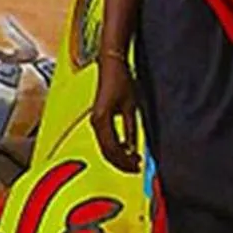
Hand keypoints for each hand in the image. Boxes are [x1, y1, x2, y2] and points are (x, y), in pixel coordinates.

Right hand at [90, 55, 142, 172]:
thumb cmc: (121, 81)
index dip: (125, 160)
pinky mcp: (98, 119)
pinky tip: (126, 149)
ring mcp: (95, 121)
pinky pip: (105, 140)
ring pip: (105, 147)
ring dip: (118, 156)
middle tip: (137, 167)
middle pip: (107, 151)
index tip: (137, 165)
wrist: (111, 66)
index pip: (113, 149)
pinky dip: (115, 148)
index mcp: (102, 120)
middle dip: (122, 162)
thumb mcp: (131, 106)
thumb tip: (133, 148)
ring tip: (133, 160)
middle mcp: (95, 123)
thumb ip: (131, 128)